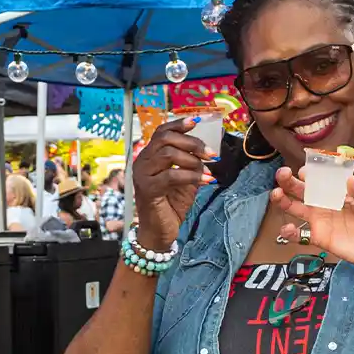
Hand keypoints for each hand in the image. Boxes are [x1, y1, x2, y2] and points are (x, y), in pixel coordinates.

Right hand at [129, 118, 210, 249]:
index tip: (198, 121)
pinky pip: (171, 175)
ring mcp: (142, 175)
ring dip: (193, 160)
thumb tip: (210, 150)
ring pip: (168, 154)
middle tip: (211, 154)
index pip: (161, 132)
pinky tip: (205, 181)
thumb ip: (192, 163)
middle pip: (166, 139)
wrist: (160, 232)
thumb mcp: (186, 179)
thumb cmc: (172, 205)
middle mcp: (142, 162)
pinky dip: (192, 176)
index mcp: (149, 156)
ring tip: (207, 170)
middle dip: (192, 143)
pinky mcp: (148, 189)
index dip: (179, 124)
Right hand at [266, 171, 353, 278]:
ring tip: (276, 195)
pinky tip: (286, 229)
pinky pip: (301, 235)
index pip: (322, 178)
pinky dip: (290, 232)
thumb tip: (350, 181)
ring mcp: (321, 220)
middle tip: (282, 174)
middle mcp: (326, 203)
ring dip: (284, 201)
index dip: (312, 173)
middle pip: (304, 190)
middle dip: (290, 181)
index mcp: (339, 191)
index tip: (305, 171)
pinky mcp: (319, 238)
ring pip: (297, 208)